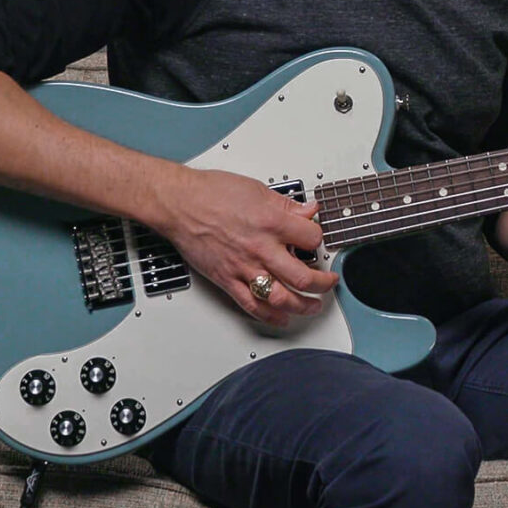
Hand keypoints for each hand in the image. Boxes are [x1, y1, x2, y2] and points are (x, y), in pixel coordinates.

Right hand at [152, 167, 339, 327]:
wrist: (179, 204)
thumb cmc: (211, 193)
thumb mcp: (257, 189)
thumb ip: (287, 205)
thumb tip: (308, 210)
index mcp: (271, 222)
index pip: (312, 238)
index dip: (319, 239)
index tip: (317, 240)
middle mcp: (260, 249)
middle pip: (303, 277)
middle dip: (323, 283)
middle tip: (329, 281)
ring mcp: (244, 268)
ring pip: (281, 298)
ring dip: (303, 306)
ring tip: (313, 305)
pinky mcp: (227, 281)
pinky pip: (252, 306)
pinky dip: (271, 316)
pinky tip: (282, 317)